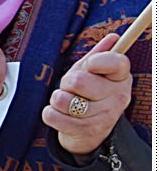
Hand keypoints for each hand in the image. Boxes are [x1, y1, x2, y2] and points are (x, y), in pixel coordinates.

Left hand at [43, 32, 132, 159]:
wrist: (90, 133)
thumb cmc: (90, 95)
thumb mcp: (94, 73)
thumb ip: (100, 55)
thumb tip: (113, 37)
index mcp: (121, 79)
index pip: (116, 62)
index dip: (96, 61)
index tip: (89, 65)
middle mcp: (117, 98)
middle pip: (78, 81)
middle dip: (66, 82)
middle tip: (72, 88)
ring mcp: (103, 117)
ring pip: (62, 99)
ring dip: (57, 99)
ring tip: (67, 102)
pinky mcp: (85, 131)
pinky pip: (51, 115)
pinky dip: (50, 113)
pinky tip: (61, 115)